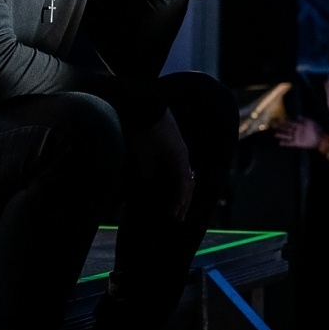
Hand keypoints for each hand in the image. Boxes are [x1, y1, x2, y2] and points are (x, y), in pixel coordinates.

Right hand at [133, 109, 194, 223]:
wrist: (142, 111)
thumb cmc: (141, 129)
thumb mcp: (143, 156)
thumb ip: (148, 170)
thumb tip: (148, 183)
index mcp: (173, 156)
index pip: (179, 181)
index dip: (176, 197)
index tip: (171, 211)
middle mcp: (181, 156)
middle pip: (186, 184)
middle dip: (182, 203)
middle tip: (177, 219)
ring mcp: (182, 155)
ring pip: (187, 184)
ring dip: (183, 202)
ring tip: (177, 216)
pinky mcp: (180, 154)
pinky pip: (183, 178)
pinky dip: (182, 193)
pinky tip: (179, 205)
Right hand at [274, 116, 323, 149]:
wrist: (321, 139)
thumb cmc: (318, 130)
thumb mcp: (312, 122)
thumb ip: (305, 119)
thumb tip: (297, 116)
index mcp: (300, 125)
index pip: (291, 122)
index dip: (285, 121)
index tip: (280, 120)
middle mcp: (297, 131)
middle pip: (287, 129)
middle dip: (281, 127)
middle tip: (274, 126)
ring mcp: (297, 137)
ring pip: (287, 136)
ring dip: (281, 135)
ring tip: (275, 134)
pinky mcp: (298, 143)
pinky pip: (290, 143)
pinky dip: (285, 143)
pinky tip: (280, 143)